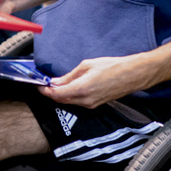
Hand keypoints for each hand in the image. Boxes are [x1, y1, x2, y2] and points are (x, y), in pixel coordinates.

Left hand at [38, 55, 154, 108]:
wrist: (132, 75)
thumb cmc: (112, 67)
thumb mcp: (87, 66)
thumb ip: (70, 76)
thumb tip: (56, 81)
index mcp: (82, 89)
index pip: (56, 94)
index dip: (45, 91)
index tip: (38, 85)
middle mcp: (85, 100)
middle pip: (61, 100)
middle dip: (51, 93)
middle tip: (44, 84)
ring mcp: (91, 104)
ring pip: (69, 102)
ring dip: (60, 95)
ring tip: (55, 84)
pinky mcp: (96, 104)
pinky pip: (78, 102)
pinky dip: (70, 96)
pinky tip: (68, 88)